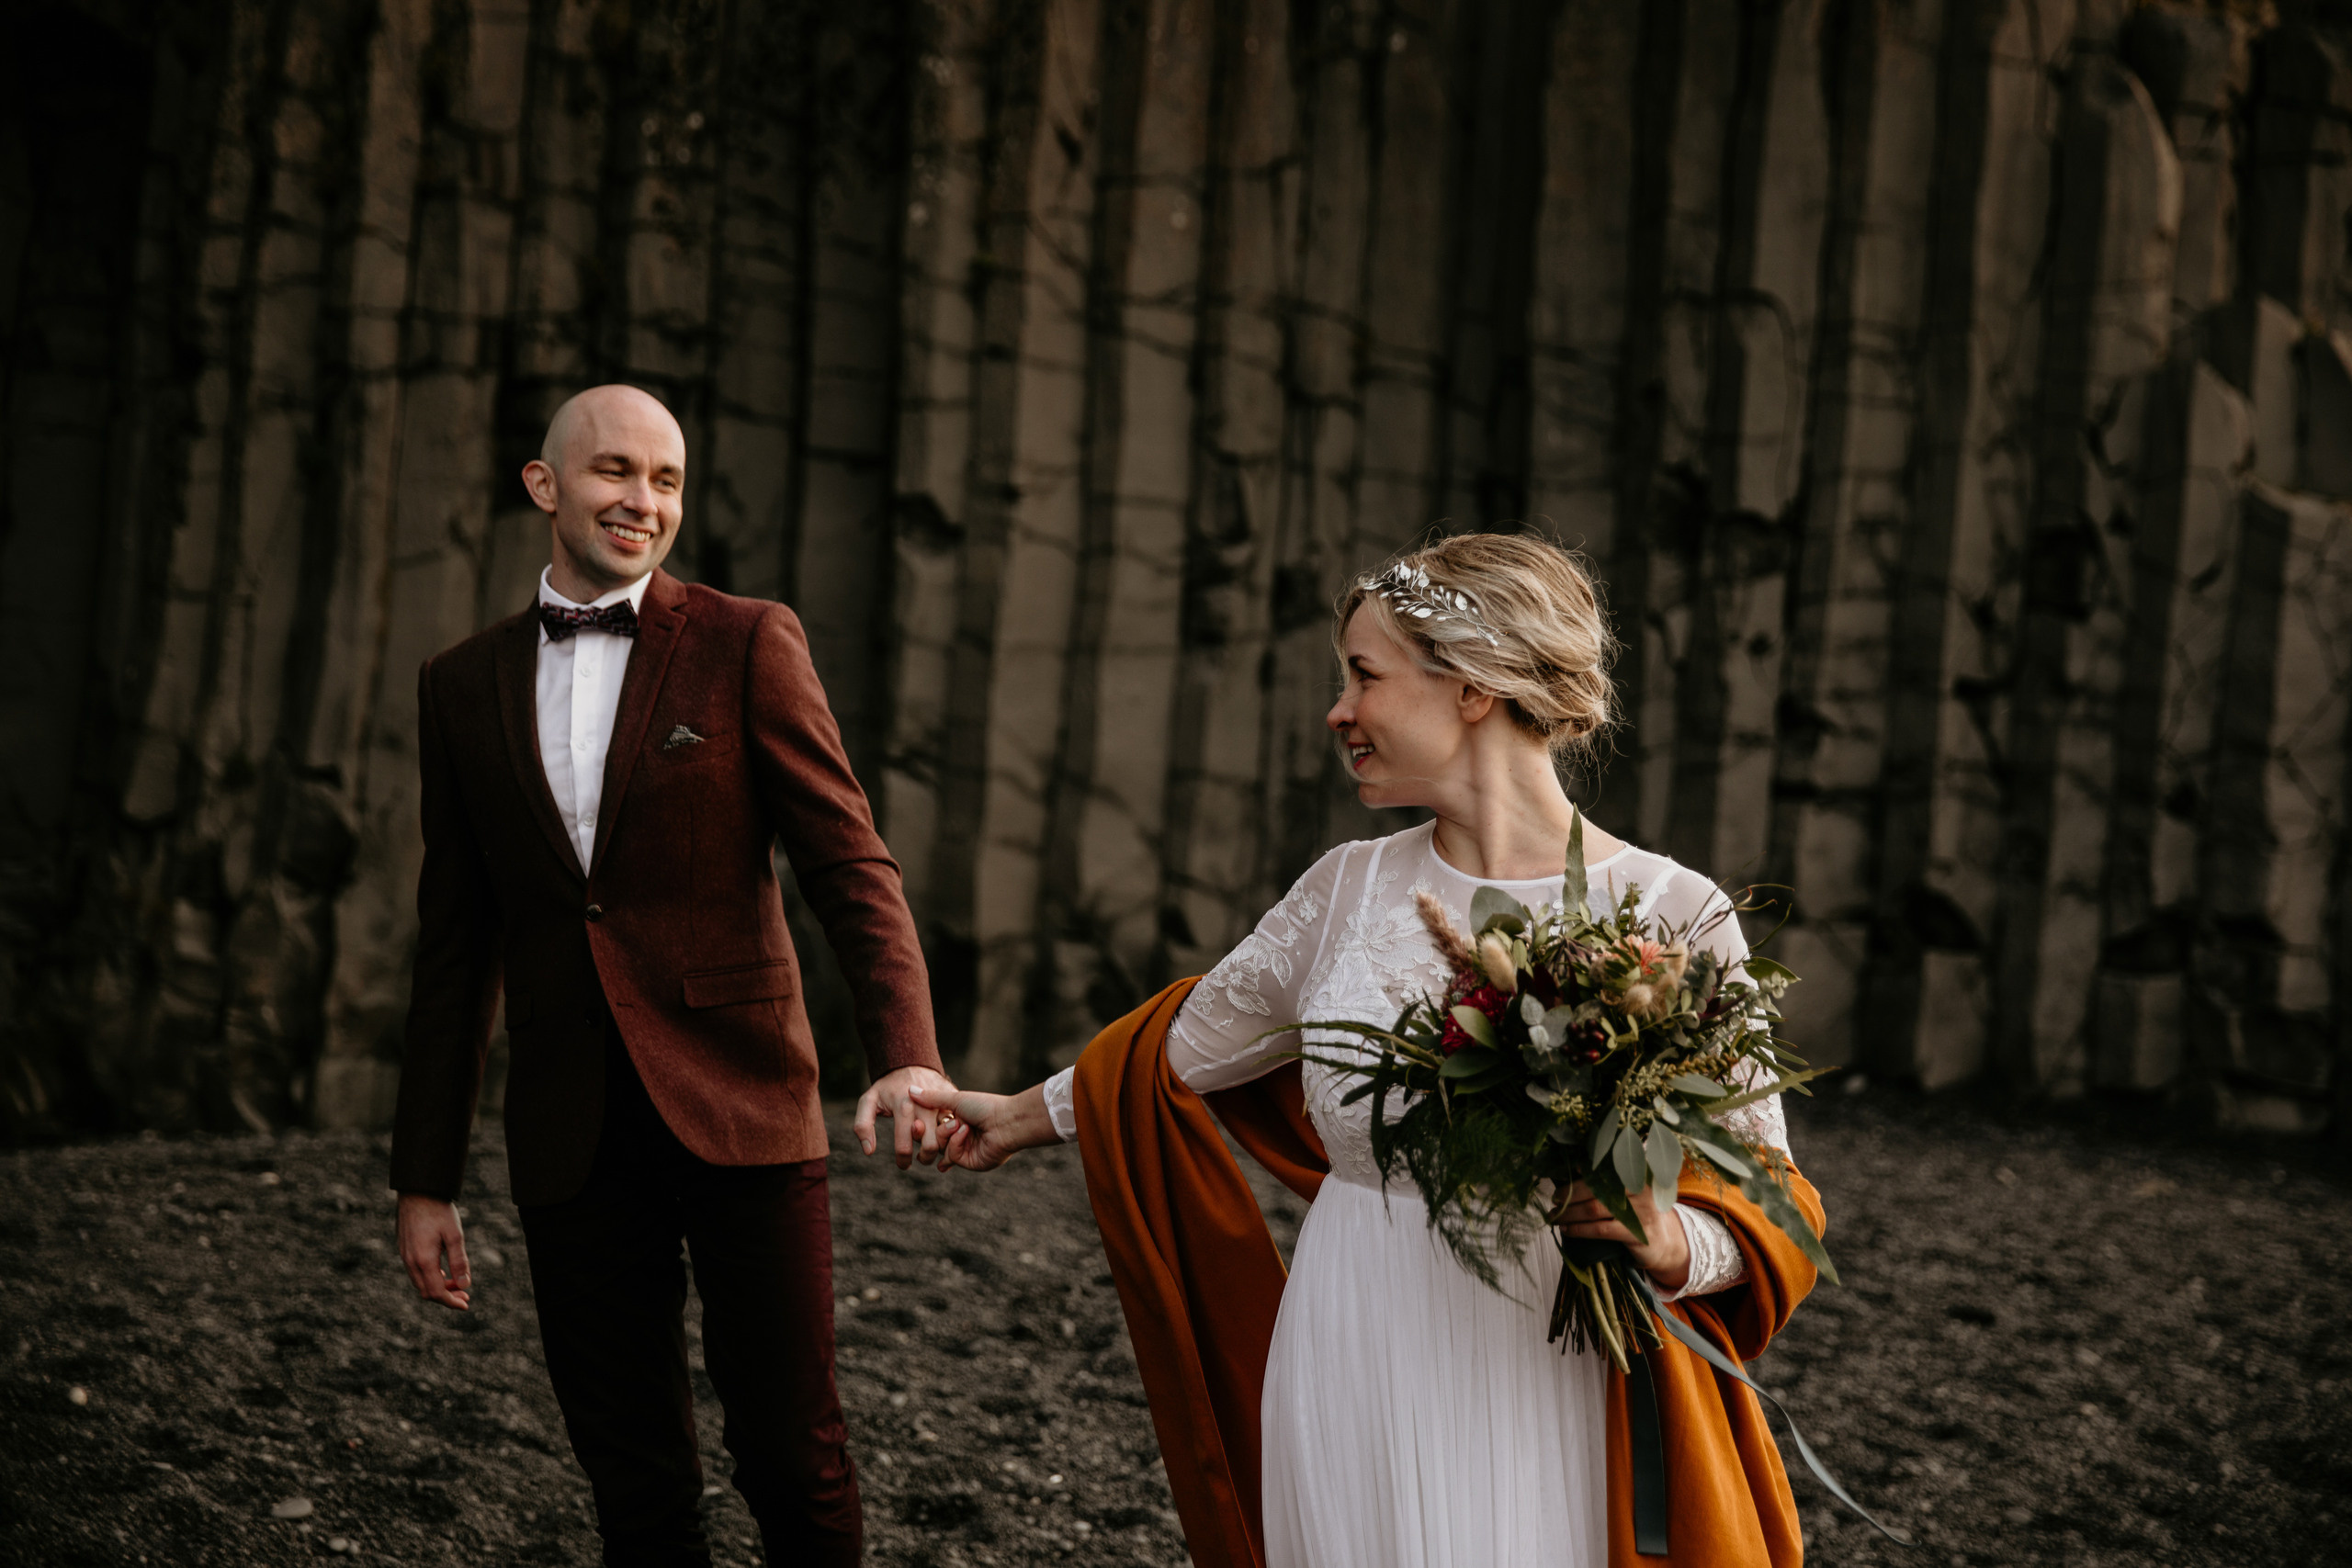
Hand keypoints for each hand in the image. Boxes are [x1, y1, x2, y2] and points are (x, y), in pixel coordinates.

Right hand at [397, 1193, 472, 1310]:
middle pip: (427, 1292)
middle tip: (465, 1295)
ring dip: (438, 1288)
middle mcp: (410, 1261)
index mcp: (423, 1260)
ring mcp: (405, 1255)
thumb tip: (465, 1285)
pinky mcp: (404, 1249)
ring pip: (420, 1283)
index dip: (451, 1302)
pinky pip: (416, 1272)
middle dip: (446, 1297)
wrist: (418, 1191)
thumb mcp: (455, 1235)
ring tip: (457, 1285)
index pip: (436, 1293)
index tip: (465, 1304)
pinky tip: (444, 1273)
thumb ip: (459, 1261)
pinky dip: (430, 1278)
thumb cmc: (439, 1211)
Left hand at [854, 1065, 954, 1167]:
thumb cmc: (887, 1086)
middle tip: (919, 1158)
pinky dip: (954, 1134)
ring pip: (948, 1136)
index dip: (903, 1161)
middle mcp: (925, 1104)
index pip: (905, 1145)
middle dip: (925, 1158)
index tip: (903, 1164)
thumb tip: (869, 1151)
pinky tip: (944, 1138)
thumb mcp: (868, 1101)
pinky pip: (959, 1123)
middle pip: (931, 1145)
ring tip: (930, 1148)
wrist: (910, 1062)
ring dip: (941, 1148)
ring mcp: (942, 1100)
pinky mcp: (954, 1098)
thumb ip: (863, 1125)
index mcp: (903, 1106)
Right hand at [910, 1081, 1057, 1172]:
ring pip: (940, 1149)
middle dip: (933, 1131)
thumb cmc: (984, 1107)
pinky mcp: (970, 1162)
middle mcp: (961, 1136)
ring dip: (947, 1136)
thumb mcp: (955, 1100)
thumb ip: (931, 1099)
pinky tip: (966, 1133)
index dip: (924, 1124)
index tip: (915, 1120)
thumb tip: (909, 1089)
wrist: (1006, 1121)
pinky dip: (956, 1144)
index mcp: (959, 1120)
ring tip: (960, 1125)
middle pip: (933, 1140)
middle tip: (926, 1125)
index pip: (933, 1126)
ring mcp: (966, 1150)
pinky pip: (952, 1157)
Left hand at [1556, 1179, 1690, 1291]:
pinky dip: (1580, 1229)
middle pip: (1596, 1188)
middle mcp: (1641, 1189)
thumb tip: (1576, 1168)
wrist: (1665, 1241)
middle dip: (1570, 1194)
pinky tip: (1567, 1229)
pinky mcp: (1637, 1234)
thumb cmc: (1639, 1211)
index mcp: (1638, 1173)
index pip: (1605, 1169)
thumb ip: (1609, 1179)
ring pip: (1594, 1209)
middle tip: (1554, 1198)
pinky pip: (1600, 1230)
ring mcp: (1641, 1212)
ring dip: (1569, 1213)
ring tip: (1555, 1215)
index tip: (1563, 1178)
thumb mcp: (1630, 1191)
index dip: (1582, 1173)